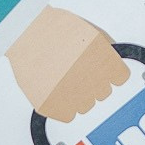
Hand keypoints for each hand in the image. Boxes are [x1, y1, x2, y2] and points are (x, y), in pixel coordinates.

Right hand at [7, 5, 128, 122]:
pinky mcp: (51, 106)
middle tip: (77, 70)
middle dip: (93, 82)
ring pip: (85, 105)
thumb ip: (110, 51)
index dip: (110, 73)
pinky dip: (62, 106)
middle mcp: (89, 82)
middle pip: (103, 93)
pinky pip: (66, 115)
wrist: (25, 32)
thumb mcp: (92, 32)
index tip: (103, 70)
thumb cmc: (56, 29)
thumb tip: (118, 63)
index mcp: (103, 64)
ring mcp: (69, 96)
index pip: (119, 79)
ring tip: (63, 76)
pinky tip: (55, 88)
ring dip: (78, 94)